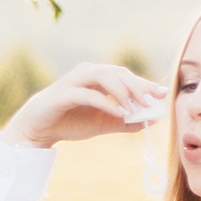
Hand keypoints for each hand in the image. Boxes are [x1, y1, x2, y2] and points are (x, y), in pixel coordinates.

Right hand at [2, 63, 169, 148]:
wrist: (38, 129)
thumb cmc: (70, 121)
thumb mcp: (103, 123)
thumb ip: (126, 121)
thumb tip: (152, 121)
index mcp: (97, 77)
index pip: (125, 75)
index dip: (144, 83)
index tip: (161, 94)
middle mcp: (86, 73)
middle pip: (117, 72)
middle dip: (136, 86)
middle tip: (150, 102)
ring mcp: (74, 81)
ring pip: (103, 75)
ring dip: (122, 91)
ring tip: (134, 108)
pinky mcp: (63, 94)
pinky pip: (88, 94)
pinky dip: (105, 102)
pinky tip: (117, 113)